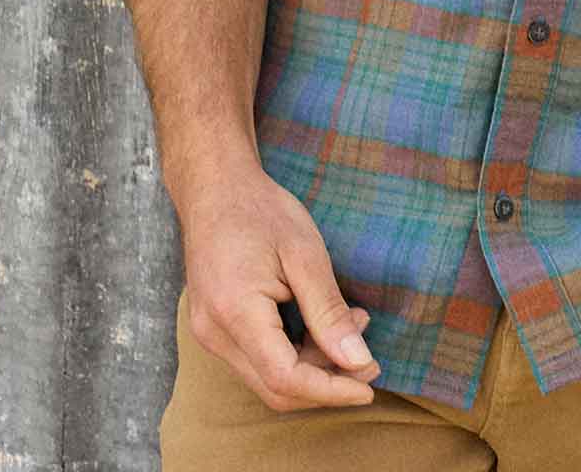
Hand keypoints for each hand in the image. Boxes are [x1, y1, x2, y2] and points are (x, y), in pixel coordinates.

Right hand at [175, 163, 380, 412]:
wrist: (216, 189)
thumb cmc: (262, 212)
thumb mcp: (305, 254)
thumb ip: (329, 312)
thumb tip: (359, 361)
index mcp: (235, 313)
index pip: (285, 378)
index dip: (331, 390)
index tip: (370, 386)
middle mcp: (214, 334)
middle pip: (276, 388)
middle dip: (327, 382)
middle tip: (369, 359)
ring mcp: (210, 335)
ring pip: (267, 378)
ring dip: (313, 366)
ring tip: (352, 325)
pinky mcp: (215, 330)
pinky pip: (257, 360)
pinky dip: (293, 354)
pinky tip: (321, 326)